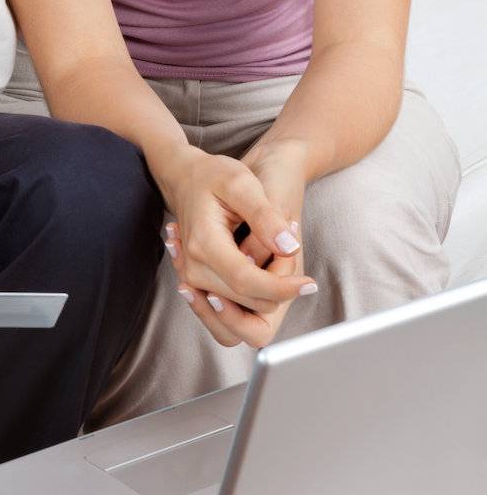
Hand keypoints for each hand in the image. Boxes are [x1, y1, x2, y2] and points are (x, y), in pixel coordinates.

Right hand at [154, 143, 314, 349]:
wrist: (185, 178)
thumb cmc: (213, 176)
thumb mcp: (242, 182)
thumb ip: (265, 217)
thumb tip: (289, 248)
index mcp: (204, 244)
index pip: (247, 283)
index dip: (283, 288)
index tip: (309, 284)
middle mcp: (194, 269)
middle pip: (248, 304)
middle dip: (278, 288)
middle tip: (287, 247)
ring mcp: (193, 279)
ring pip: (239, 318)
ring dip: (266, 298)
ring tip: (274, 259)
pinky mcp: (199, 285)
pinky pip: (229, 315)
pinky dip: (252, 302)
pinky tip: (262, 269)